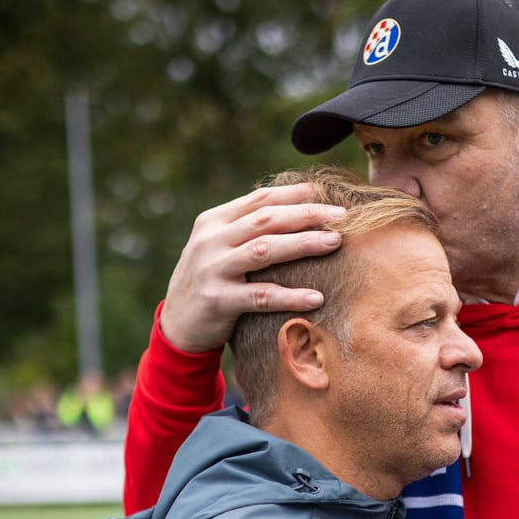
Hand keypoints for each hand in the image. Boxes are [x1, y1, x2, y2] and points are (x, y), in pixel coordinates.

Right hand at [159, 182, 344, 352]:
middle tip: (342, 215)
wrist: (176, 326)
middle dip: (307, 214)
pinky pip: (262, 296)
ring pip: (266, 250)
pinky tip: (317, 297)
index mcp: (213, 222)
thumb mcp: (219, 247)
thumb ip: (247, 227)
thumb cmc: (210, 280)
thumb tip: (298, 205)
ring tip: (335, 242)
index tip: (324, 192)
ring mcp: (213, 270)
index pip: (259, 200)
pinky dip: (291, 296)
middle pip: (266, 219)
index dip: (294, 195)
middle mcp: (211, 241)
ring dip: (304, 243)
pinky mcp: (219, 301)